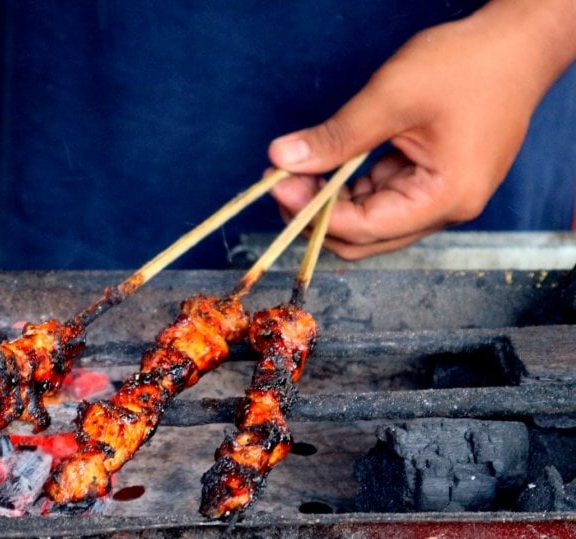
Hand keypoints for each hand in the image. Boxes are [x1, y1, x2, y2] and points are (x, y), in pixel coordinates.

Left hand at [267, 0, 575, 259]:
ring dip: (332, 202)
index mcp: (446, 198)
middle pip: (366, 238)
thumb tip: (281, 159)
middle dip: (318, 216)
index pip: (364, 229)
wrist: (519, 42)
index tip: (278, 186)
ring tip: (297, 171)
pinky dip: (352, 187)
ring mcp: (442, 197)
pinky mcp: (435, 181)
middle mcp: (447, 209)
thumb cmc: (468, 64)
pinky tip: (327, 165)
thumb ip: (336, 136)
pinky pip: (384, 197)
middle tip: (281, 181)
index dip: (314, 215)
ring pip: (371, 221)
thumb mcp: (392, 97)